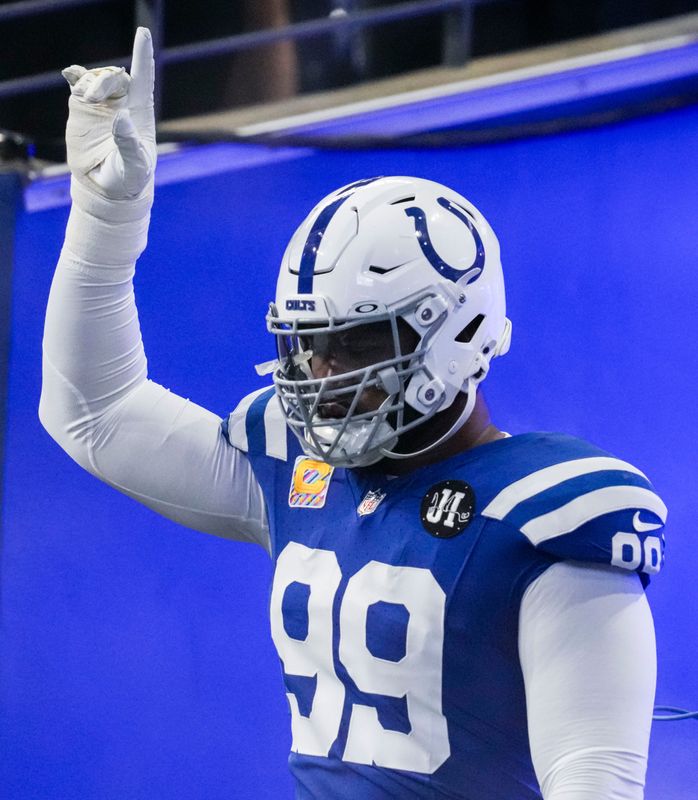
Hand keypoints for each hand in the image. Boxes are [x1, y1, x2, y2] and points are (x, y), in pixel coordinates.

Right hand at [63, 27, 155, 199]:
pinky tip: (71, 74)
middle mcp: (122, 104)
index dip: (143, 56)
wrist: (107, 188)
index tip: (142, 33)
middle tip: (93, 97)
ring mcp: (102, 105)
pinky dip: (75, 76)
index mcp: (140, 114)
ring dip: (90, 83)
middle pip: (116, 77)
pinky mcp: (83, 110)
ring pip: (96, 79)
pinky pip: (78, 85)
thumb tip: (121, 116)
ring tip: (86, 98)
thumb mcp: (135, 167)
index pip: (144, 80)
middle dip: (105, 79)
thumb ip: (130, 144)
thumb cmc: (130, 178)